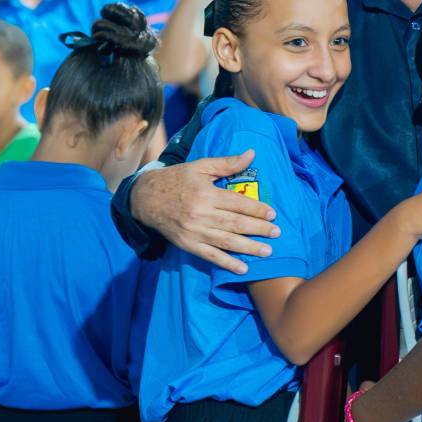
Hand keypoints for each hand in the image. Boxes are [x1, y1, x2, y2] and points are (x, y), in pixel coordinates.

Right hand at [129, 151, 280, 272]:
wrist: (145, 198)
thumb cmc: (177, 179)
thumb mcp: (200, 166)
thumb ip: (227, 163)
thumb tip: (252, 153)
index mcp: (206, 193)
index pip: (237, 203)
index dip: (257, 209)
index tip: (272, 214)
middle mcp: (201, 214)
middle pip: (235, 223)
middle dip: (258, 229)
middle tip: (277, 233)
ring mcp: (194, 231)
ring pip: (226, 241)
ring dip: (248, 248)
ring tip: (267, 252)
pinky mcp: (187, 244)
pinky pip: (210, 256)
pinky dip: (227, 263)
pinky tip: (242, 269)